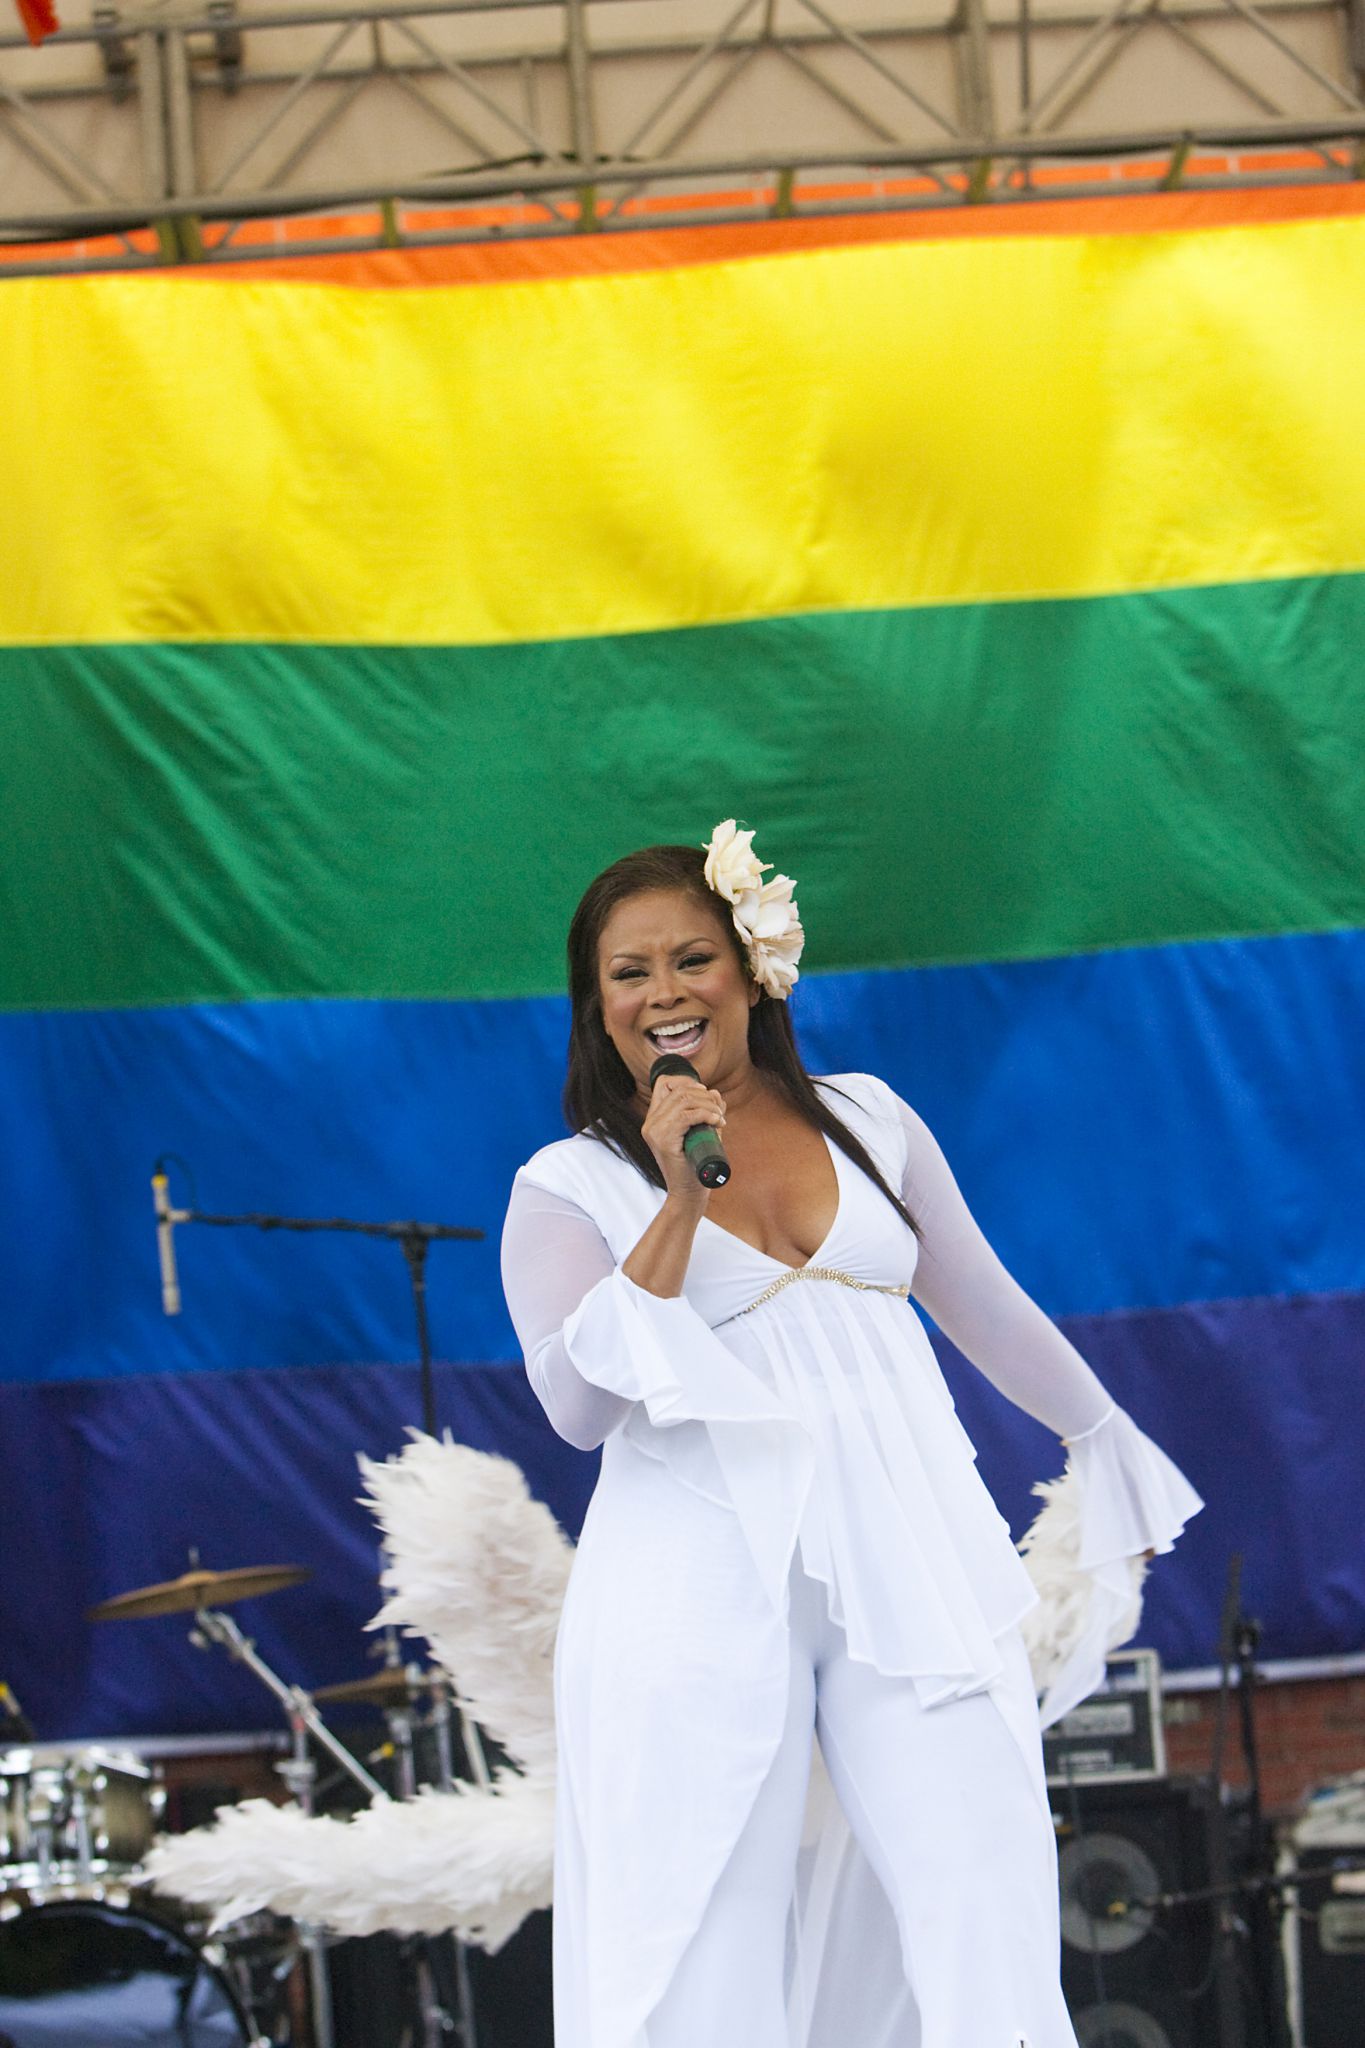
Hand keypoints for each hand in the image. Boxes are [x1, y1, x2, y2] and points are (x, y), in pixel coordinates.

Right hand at [642, 1072, 726, 1202]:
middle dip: (705, 1095)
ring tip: (720, 1119)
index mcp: (654, 1119)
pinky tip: (716, 1122)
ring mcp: (654, 1131)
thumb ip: (706, 1112)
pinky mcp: (664, 1141)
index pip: (664, 1082)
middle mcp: (650, 1123)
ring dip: (709, 1105)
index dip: (688, 1082)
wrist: (688, 1194)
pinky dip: (706, 1114)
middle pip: (679, 1090)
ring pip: (684, 1100)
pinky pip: (686, 1116)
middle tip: (719, 1112)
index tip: (706, 1096)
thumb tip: (715, 1092)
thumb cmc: (696, 1165)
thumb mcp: (701, 1132)